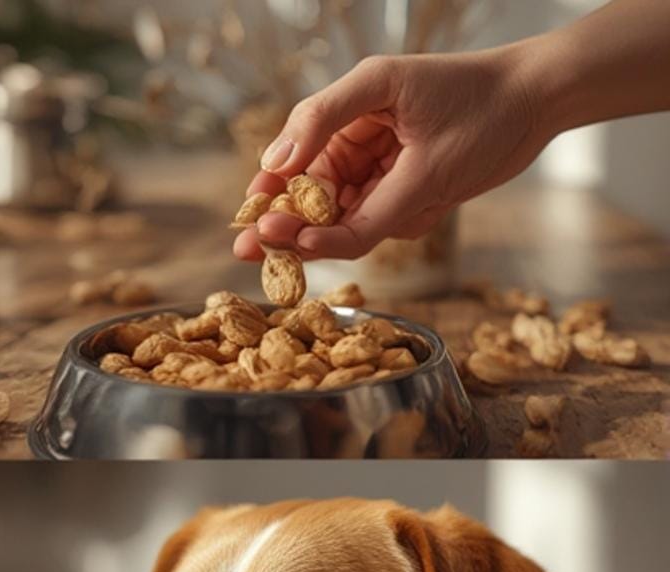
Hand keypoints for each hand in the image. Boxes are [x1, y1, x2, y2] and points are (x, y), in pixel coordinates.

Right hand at [234, 47, 547, 261]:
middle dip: (288, 223)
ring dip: (360, 226)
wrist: (540, 101)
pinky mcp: (401, 188)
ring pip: (345, 217)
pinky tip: (439, 199)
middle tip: (249, 251)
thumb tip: (280, 178)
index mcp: (349, 107)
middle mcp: (356, 139)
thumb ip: (346, 170)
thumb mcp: (408, 134)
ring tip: (409, 207)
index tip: (255, 223)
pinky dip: (403, 222)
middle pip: (307, 192)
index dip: (271, 193)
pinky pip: (380, 223)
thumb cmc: (480, 102)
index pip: (295, 158)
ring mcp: (379, 166)